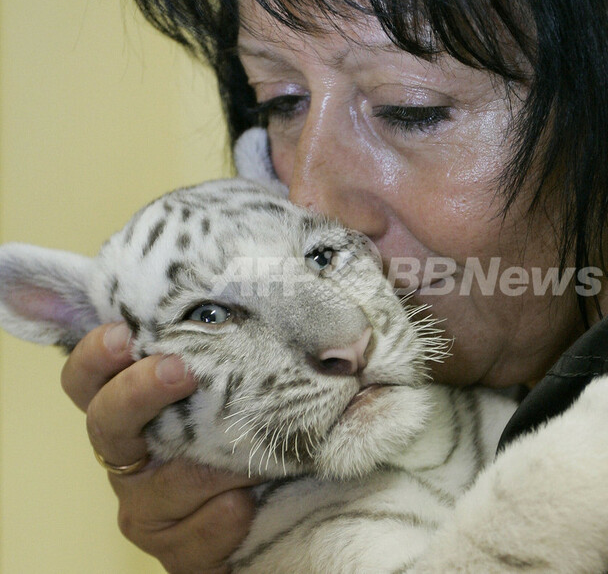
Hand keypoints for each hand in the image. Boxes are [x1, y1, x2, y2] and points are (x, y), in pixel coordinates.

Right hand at [61, 322, 260, 573]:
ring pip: (169, 483)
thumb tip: (262, 310)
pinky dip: (228, 516)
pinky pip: (199, 533)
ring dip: (218, 466)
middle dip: (139, 393)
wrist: (267, 518)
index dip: (94, 357)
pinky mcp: (176, 552)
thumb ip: (229, 365)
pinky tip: (250, 504)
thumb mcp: (238, 398)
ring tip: (259, 454)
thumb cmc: (248, 443)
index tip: (124, 333)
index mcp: (134, 414)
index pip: (88, 381)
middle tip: (180, 370)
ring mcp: (147, 509)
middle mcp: (129, 459)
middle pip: (106, 423)